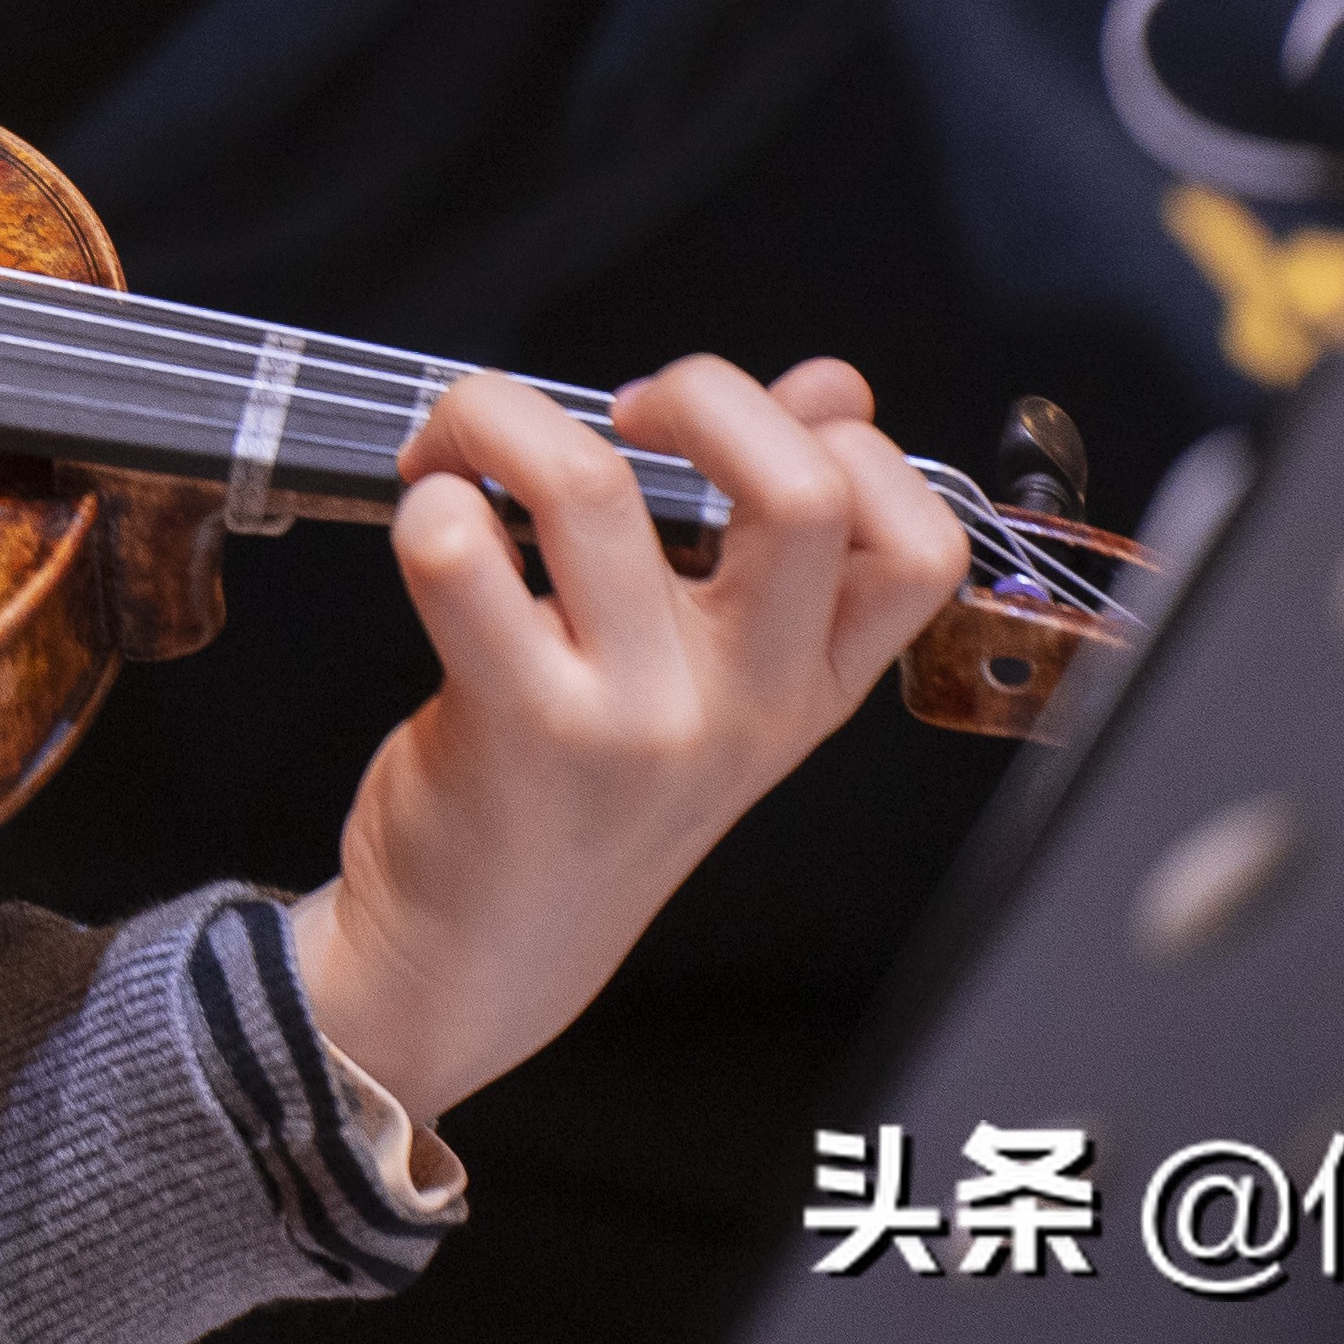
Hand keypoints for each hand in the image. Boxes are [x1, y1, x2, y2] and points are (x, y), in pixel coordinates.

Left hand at [286, 359, 964, 1120]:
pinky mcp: (517, 727)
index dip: (840, 444)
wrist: (477, 957)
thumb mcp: (714, 678)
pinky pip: (462, 551)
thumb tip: (835, 385)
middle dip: (703, 388)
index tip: (733, 439)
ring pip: (593, 486)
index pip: (919, 544)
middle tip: (617, 415)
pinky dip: (427, 500)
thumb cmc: (584, 791)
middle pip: (798, 492)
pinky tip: (425, 519)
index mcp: (808, 685)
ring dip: (501, 415)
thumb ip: (768, 535)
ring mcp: (635, 720)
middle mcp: (744, 705)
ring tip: (460, 447)